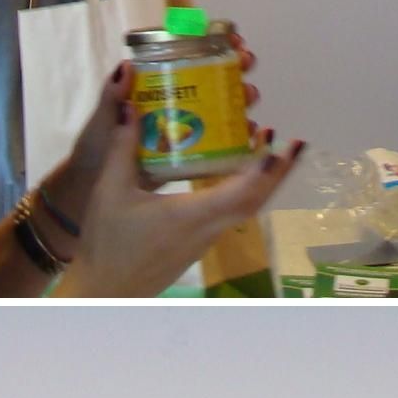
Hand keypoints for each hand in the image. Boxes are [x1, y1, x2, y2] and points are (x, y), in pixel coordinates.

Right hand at [47, 64, 302, 296]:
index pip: (243, 192)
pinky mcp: (198, 244)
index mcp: (192, 216)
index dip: (266, 169)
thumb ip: (123, 148)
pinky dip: (243, 192)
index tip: (281, 145)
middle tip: (292, 143)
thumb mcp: (111, 191)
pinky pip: (230, 215)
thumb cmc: (107, 245)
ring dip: (262, 181)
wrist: (105, 291)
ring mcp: (206, 239)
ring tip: (268, 150)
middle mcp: (208, 229)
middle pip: (256, 200)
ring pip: (246, 208)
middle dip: (278, 172)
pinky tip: (236, 176)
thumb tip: (129, 106)